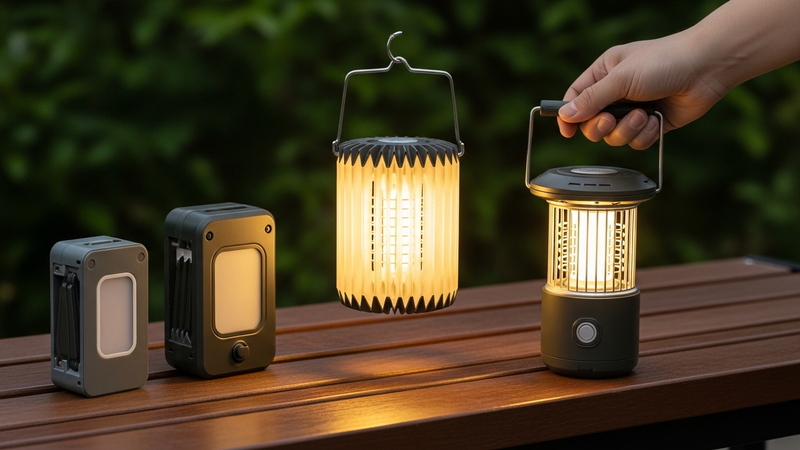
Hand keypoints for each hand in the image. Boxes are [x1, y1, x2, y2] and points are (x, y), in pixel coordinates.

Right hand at [556, 33, 729, 149]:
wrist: (706, 68)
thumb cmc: (664, 61)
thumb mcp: (621, 78)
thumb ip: (592, 99)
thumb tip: (566, 115)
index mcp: (604, 73)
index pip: (575, 98)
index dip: (569, 116)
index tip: (568, 132)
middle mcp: (617, 92)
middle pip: (592, 124)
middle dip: (601, 127)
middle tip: (610, 120)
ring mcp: (634, 110)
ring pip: (614, 136)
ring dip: (627, 130)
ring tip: (644, 115)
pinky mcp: (651, 124)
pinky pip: (636, 142)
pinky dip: (645, 135)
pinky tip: (657, 120)